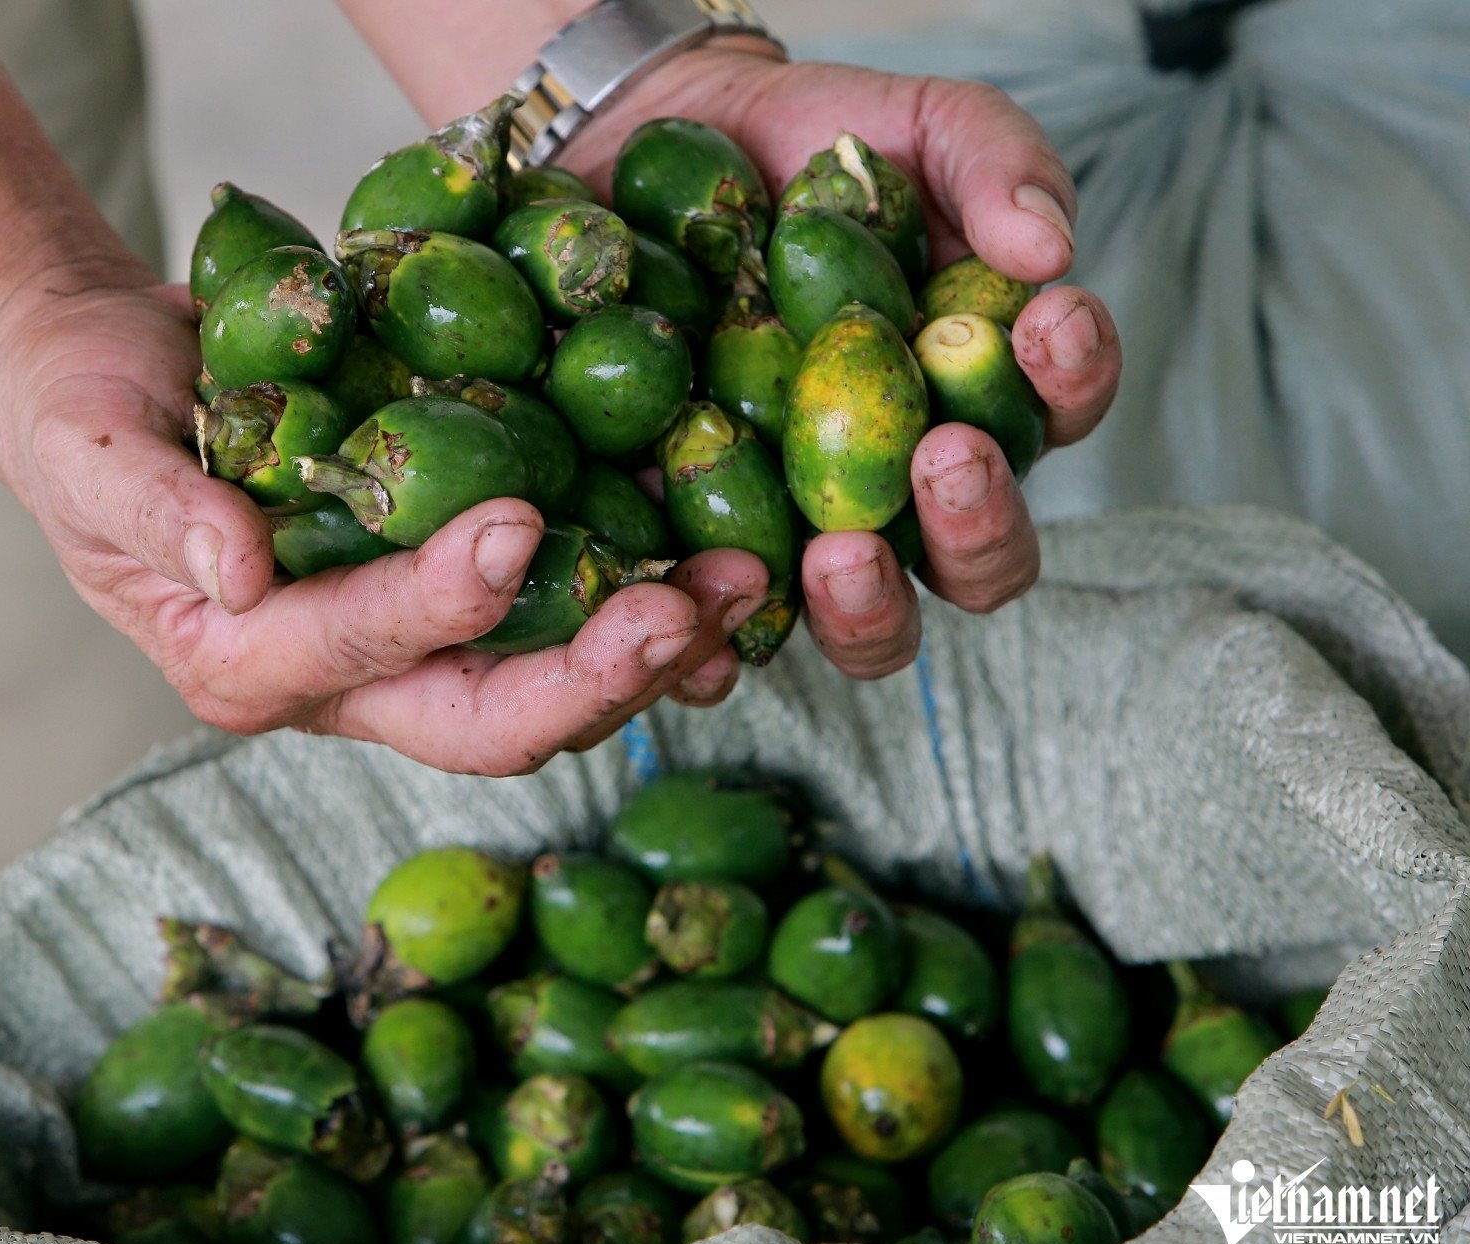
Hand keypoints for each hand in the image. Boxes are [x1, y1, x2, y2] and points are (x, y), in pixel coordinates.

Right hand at [0, 274, 767, 775]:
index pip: (352, 648)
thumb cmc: (82, 412)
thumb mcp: (88, 447)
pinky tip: (713, 538)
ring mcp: (407, 651)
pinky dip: (637, 591)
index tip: (516, 522)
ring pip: (543, 687)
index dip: (436, 601)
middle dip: (589, 678)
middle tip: (683, 610)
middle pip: (482, 721)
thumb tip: (236, 570)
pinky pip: (558, 619)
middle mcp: (338, 684)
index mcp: (243, 661)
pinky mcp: (455, 598)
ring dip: (645, 649)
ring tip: (741, 581)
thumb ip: (153, 512)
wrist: (119, 383)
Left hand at [564, 48, 1122, 678]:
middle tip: (945, 456)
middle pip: (979, 560)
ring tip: (842, 553)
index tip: (1049, 322)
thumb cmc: (805, 152)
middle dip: (977, 521)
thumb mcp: (913, 124)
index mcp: (981, 397)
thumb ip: (993, 163)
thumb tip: (1046, 249)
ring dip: (870, 607)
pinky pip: (718, 629)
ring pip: (869, 624)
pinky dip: (718, 638)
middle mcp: (906, 490)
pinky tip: (697, 613)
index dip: (1073, 381)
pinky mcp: (704, 554)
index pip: (1056, 415)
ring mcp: (807, 535)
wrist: (651, 156)